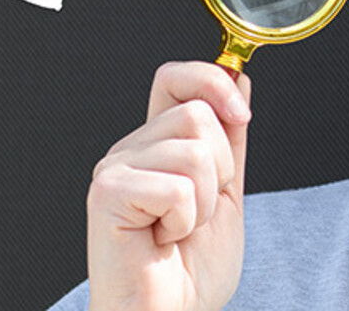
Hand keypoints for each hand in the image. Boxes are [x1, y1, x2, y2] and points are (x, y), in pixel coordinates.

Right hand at [86, 62, 253, 310]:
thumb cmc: (189, 271)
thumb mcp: (226, 194)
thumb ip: (230, 140)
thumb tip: (238, 80)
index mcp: (155, 146)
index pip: (175, 78)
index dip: (212, 80)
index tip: (240, 114)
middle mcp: (130, 150)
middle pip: (197, 114)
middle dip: (221, 170)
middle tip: (197, 212)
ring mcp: (114, 170)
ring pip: (194, 151)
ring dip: (204, 202)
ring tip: (180, 229)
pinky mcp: (108, 195)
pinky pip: (178, 187)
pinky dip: (185, 221)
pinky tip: (164, 239)